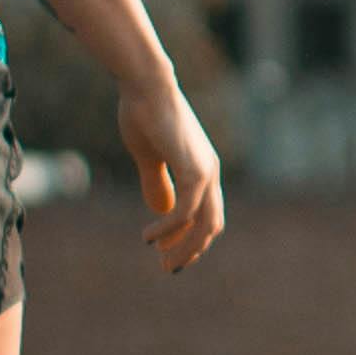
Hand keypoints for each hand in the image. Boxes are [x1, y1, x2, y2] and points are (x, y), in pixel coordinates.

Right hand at [119, 69, 224, 273]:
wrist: (145, 86)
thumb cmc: (143, 114)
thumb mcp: (149, 157)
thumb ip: (157, 183)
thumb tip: (160, 211)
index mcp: (203, 169)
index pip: (207, 214)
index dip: (191, 237)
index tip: (169, 254)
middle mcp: (210, 172)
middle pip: (211, 225)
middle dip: (191, 250)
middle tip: (168, 268)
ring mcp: (205, 171)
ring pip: (203, 224)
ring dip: (183, 247)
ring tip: (161, 260)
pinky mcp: (192, 170)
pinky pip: (185, 211)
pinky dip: (168, 228)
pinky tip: (148, 237)